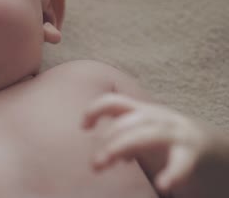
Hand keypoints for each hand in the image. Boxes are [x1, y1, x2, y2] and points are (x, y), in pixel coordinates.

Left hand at [82, 93, 207, 193]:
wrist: (204, 139)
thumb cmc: (161, 137)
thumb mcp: (139, 131)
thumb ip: (122, 138)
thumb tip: (103, 156)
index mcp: (141, 110)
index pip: (114, 101)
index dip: (95, 109)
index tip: (83, 127)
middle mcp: (157, 117)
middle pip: (129, 122)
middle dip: (109, 140)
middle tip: (95, 164)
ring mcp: (175, 132)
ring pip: (148, 135)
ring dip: (124, 148)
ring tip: (110, 165)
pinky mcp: (191, 152)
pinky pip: (181, 161)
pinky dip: (173, 173)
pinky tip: (162, 184)